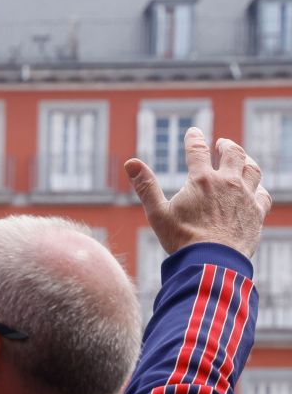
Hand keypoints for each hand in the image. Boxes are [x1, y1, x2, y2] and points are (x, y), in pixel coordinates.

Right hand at [127, 129, 270, 257]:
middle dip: (227, 146)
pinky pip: (264, 194)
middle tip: (222, 144)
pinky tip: (256, 190)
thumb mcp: (157, 213)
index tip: (194, 132)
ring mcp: (245, 196)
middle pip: (234, 154)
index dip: (195, 138)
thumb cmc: (182, 239)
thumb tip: (130, 162)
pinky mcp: (257, 213)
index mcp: (202, 180)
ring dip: (247, 161)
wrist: (213, 261)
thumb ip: (146, 186)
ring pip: (252, 170)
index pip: (198, 150)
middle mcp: (227, 183)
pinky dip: (259, 188)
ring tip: (243, 160)